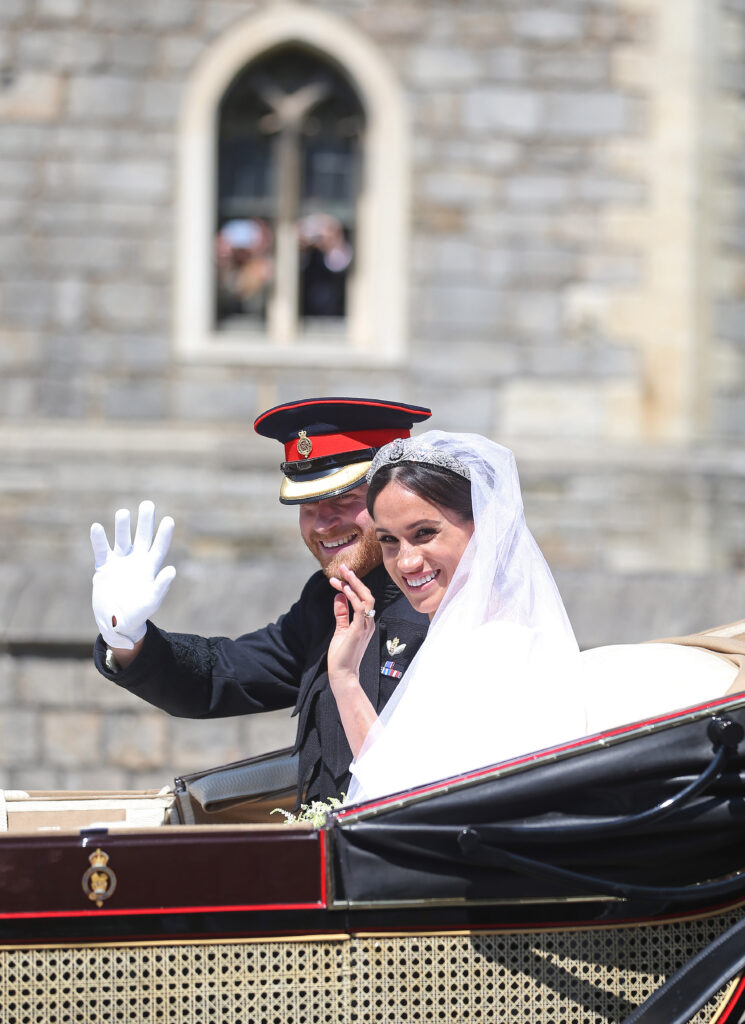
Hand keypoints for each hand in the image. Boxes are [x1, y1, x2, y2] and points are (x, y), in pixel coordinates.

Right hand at [90, 500, 175, 649]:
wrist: (117, 622)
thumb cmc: (138, 613)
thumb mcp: (151, 601)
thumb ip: (161, 586)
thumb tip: (171, 570)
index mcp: (150, 568)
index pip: (159, 547)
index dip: (164, 534)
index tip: (169, 520)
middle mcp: (136, 561)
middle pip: (142, 537)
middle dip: (145, 521)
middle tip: (148, 504)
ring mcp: (120, 562)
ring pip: (122, 539)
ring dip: (122, 527)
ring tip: (123, 512)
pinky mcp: (104, 567)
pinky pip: (101, 550)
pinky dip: (99, 540)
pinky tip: (96, 526)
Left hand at [327, 565, 375, 691]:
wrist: (342, 674)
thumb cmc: (341, 655)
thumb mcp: (340, 630)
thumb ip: (341, 613)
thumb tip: (339, 595)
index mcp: (365, 622)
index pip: (362, 598)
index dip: (351, 586)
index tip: (336, 580)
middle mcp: (369, 622)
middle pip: (367, 594)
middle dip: (355, 580)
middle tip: (343, 567)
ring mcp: (366, 626)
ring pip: (366, 598)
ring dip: (354, 584)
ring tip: (343, 573)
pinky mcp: (359, 630)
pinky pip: (359, 608)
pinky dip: (352, 596)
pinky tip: (343, 589)